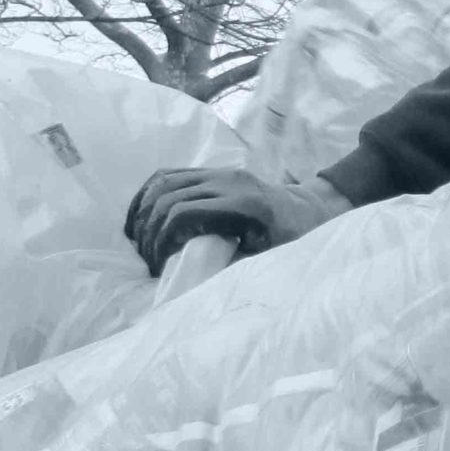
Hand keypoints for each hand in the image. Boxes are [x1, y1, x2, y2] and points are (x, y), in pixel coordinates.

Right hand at [124, 167, 350, 276]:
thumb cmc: (296, 238)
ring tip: (138, 240)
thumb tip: (193, 279)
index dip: (162, 240)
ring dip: (143, 210)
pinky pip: (171, 175)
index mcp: (244, 203)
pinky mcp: (215, 171)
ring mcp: (221, 172)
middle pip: (168, 197)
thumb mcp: (271, 257)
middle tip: (147, 259)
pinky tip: (141, 216)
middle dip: (149, 230)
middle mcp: (229, 181)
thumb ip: (236, 263)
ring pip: (164, 182)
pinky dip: (150, 194)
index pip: (183, 213)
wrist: (312, 208)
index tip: (159, 265)